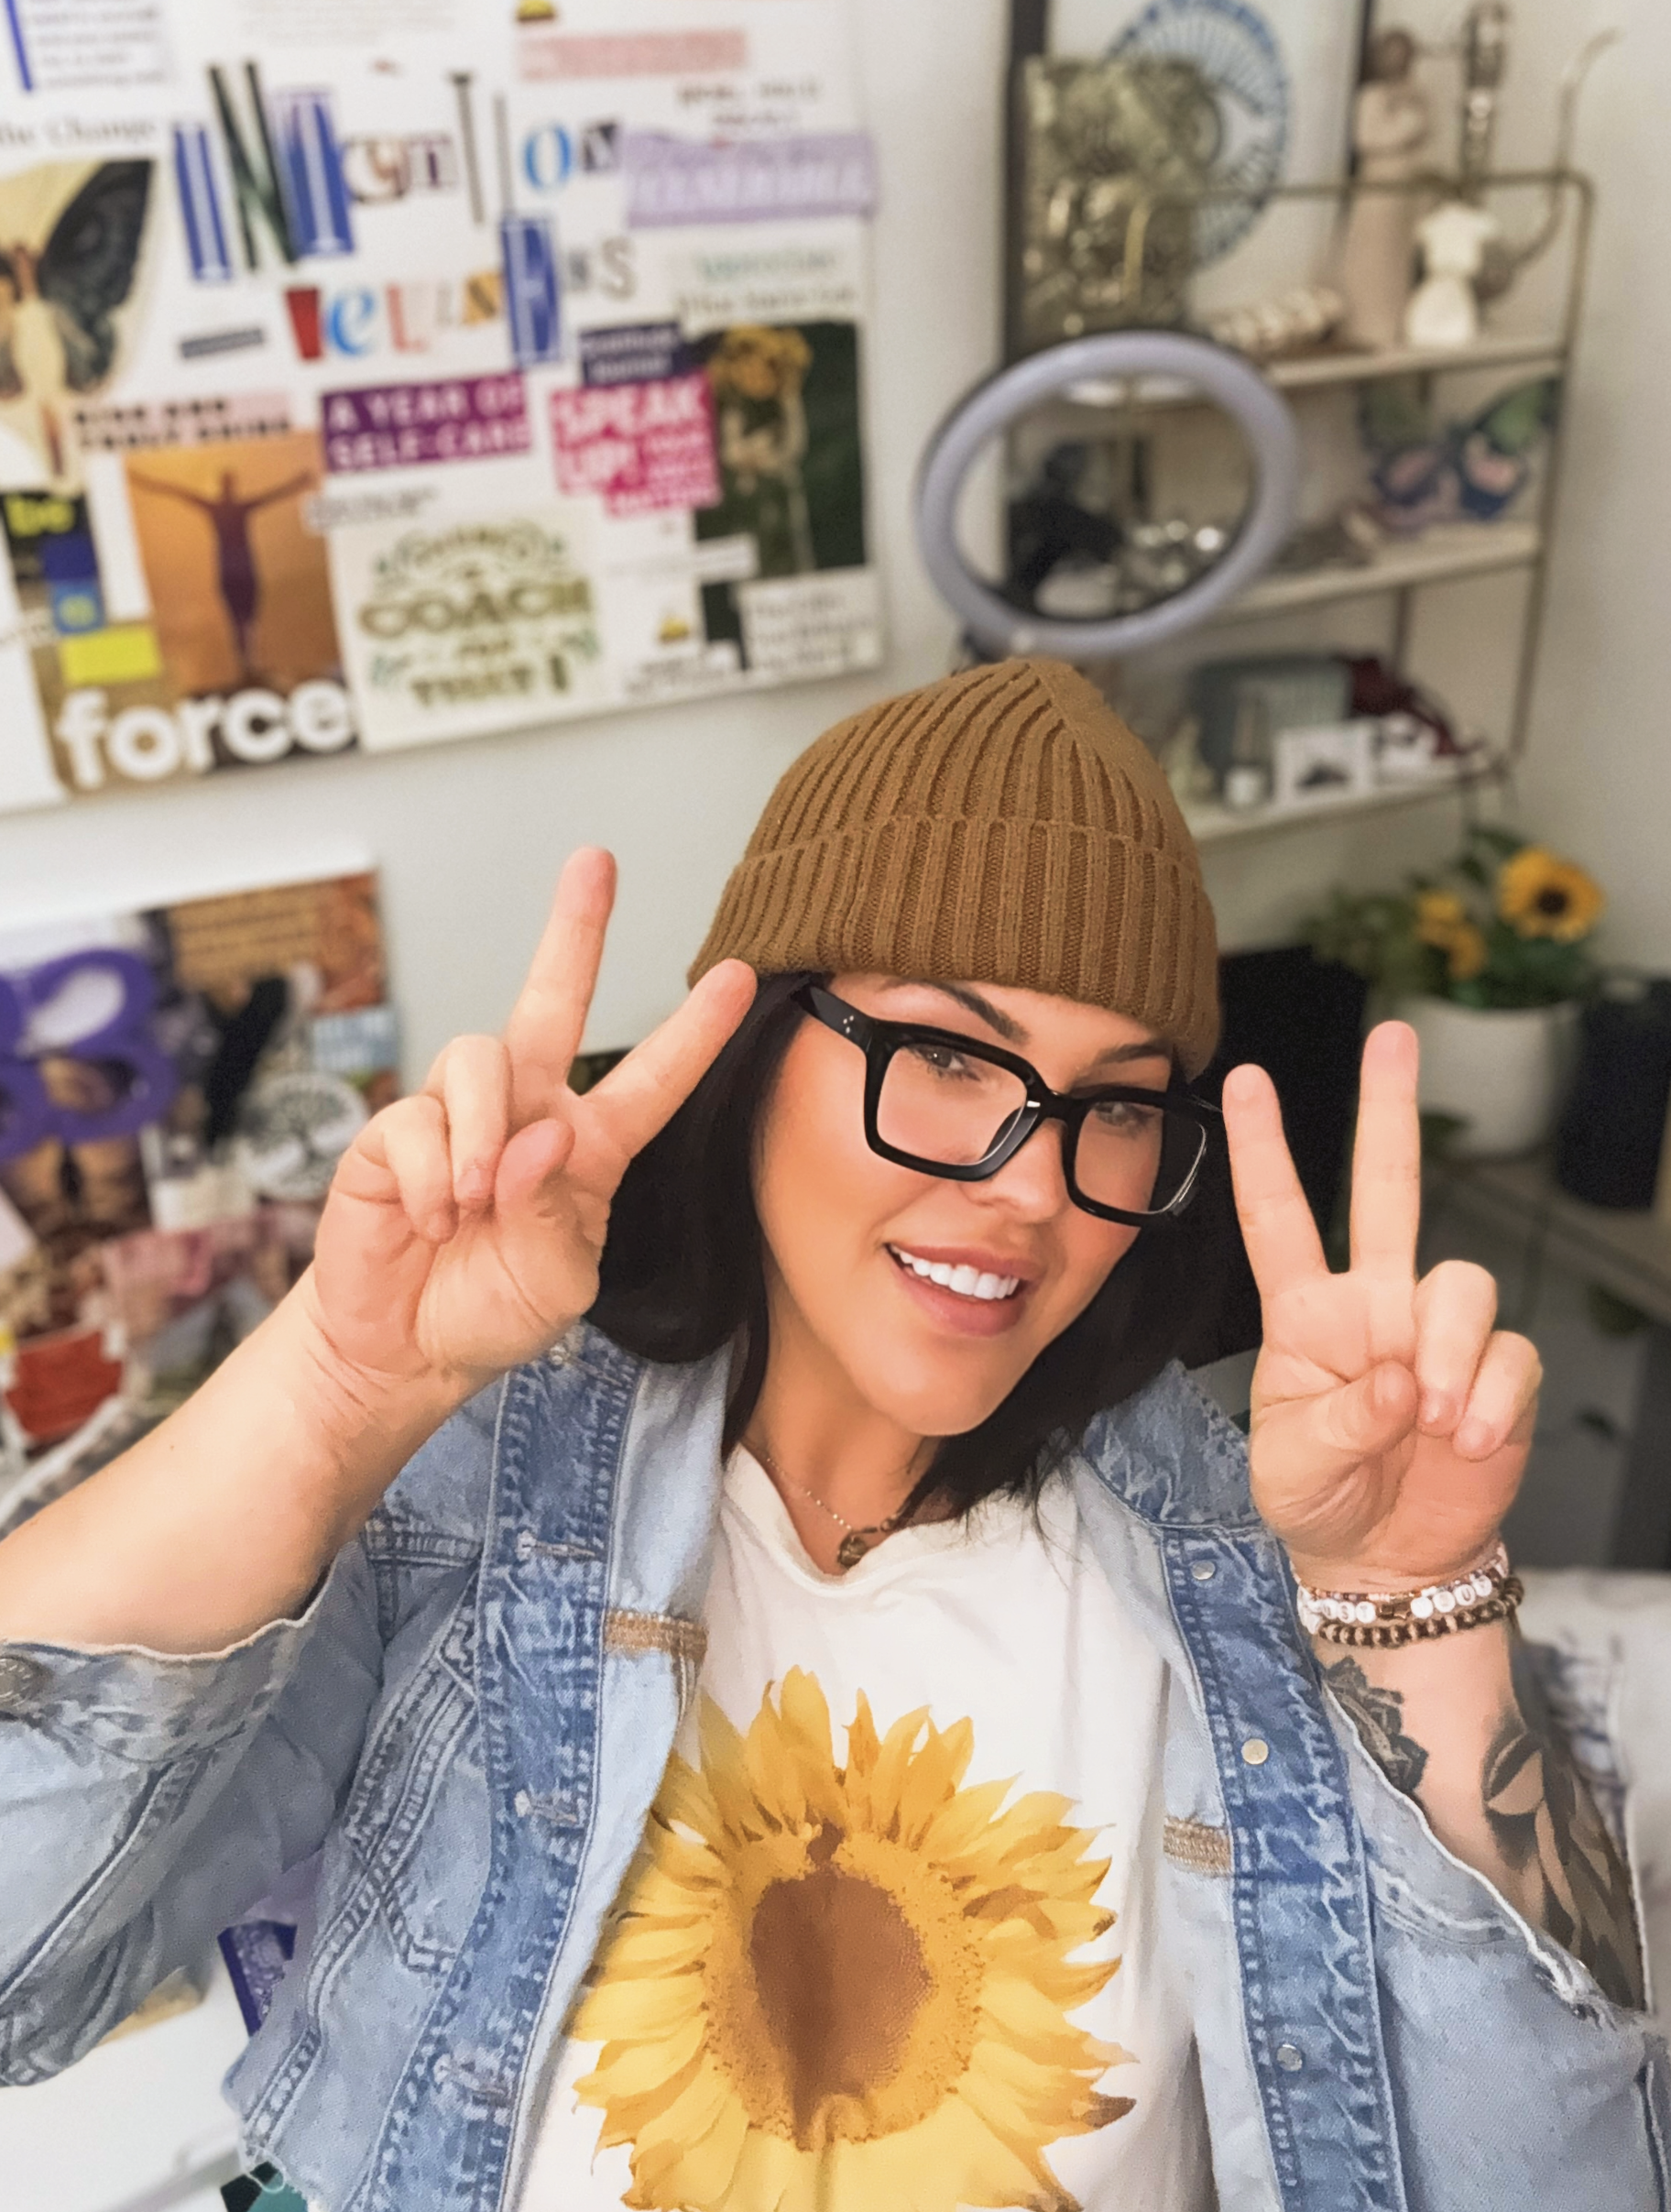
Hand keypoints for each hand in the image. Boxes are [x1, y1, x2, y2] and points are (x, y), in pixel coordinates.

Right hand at [304, 849, 754, 1400]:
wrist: (403, 1350)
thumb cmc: (492, 1309)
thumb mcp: (558, 1279)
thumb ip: (558, 1211)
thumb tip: (539, 1134)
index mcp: (587, 1147)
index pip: (650, 1079)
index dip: (694, 1032)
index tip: (740, 977)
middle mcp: (526, 1114)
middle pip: (551, 1001)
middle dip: (574, 931)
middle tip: (596, 864)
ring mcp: (457, 1116)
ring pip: (479, 1058)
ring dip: (481, 1135)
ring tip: (471, 1203)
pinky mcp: (393, 1134)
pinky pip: (415, 1122)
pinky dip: (429, 1176)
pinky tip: (431, 1219)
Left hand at [1223, 1021, 1540, 1589]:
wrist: (1388, 1562)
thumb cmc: (1319, 1500)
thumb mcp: (1292, 1469)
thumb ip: (1337, 1423)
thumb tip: (1404, 1383)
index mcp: (1306, 1314)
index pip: (1278, 1219)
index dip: (1264, 1151)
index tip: (1246, 1079)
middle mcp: (1374, 1303)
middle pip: (1388, 1188)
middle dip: (1388, 1110)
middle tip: (1391, 1036)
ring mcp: (1436, 1333)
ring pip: (1462, 1282)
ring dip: (1451, 1352)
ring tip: (1435, 1423)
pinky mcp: (1497, 1371)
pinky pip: (1508, 1355)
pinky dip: (1491, 1398)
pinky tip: (1470, 1440)